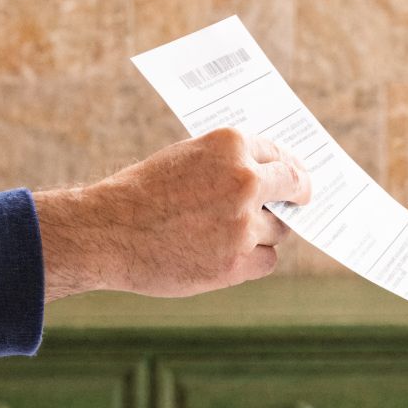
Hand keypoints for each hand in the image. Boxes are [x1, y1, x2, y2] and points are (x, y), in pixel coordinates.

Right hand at [34, 128, 311, 300]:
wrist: (105, 232)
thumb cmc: (142, 194)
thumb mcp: (185, 159)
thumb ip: (227, 165)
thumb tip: (267, 177)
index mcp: (231, 146)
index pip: (280, 155)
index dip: (291, 168)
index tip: (299, 178)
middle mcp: (244, 181)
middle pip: (293, 188)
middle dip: (298, 195)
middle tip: (302, 201)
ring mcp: (243, 224)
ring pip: (278, 229)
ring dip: (263, 232)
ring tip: (230, 234)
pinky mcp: (237, 262)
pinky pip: (266, 260)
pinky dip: (253, 259)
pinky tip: (229, 256)